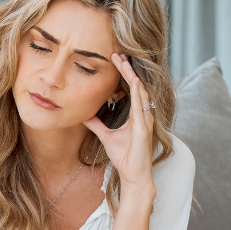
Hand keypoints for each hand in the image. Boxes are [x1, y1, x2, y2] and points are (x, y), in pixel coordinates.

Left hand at [83, 53, 154, 200]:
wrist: (133, 176)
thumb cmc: (124, 157)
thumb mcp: (106, 136)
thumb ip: (97, 124)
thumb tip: (84, 113)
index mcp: (136, 115)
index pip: (131, 89)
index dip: (124, 74)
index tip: (115, 60)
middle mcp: (143, 115)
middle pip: (136, 86)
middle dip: (127, 69)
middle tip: (118, 53)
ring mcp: (145, 121)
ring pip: (140, 92)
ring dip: (132, 76)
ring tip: (124, 62)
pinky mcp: (144, 130)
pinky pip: (141, 108)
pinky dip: (138, 94)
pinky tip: (134, 82)